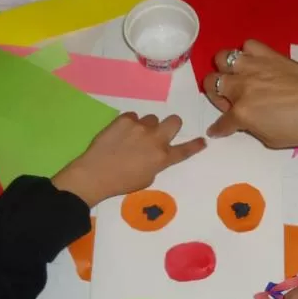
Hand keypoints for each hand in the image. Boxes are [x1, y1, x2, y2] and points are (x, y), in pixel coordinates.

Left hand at [52, 113, 205, 207]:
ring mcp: (140, 127)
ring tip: (132, 137)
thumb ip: (156, 163)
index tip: (202, 141)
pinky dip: (130, 124)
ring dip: (147, 126)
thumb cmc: (121, 182)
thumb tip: (156, 153)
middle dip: (171, 125)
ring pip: (152, 118)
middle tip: (160, 132)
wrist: (95, 174)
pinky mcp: (125, 119)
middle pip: (174, 121)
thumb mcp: (146, 179)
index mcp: (162, 158)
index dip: (195, 145)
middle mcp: (156, 139)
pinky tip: (120, 134)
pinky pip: (134, 116)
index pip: (185, 150)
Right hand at [204, 40, 297, 147]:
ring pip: (222, 58)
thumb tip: (246, 122)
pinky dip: (248, 54)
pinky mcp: (269, 54)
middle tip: (231, 102)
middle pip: (212, 83)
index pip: (221, 122)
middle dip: (216, 95)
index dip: (218, 129)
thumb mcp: (272, 140)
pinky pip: (248, 45)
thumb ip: (252, 128)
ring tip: (237, 78)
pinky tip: (255, 64)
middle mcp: (242, 86)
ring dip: (225, 70)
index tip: (217, 130)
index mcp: (242, 113)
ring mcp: (254, 67)